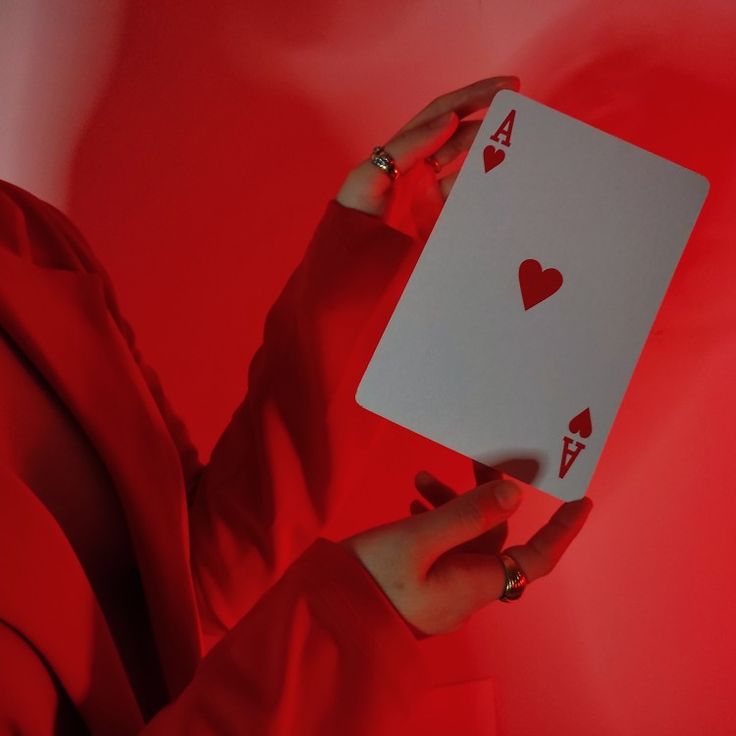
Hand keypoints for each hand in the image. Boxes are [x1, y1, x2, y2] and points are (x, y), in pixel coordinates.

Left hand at [336, 75, 519, 241]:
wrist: (349, 261)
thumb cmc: (354, 212)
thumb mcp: (371, 174)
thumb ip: (409, 147)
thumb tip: (450, 120)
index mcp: (407, 148)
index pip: (445, 113)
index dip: (474, 97)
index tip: (507, 85)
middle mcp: (424, 165)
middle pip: (464, 135)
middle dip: (492, 121)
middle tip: (522, 113)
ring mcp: (436, 192)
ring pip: (471, 166)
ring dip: (492, 155)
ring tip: (517, 147)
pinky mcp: (443, 218)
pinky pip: (469, 198)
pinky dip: (486, 189)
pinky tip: (502, 183)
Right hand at [340, 473, 591, 636]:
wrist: (329, 617)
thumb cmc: (373, 578)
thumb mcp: (418, 540)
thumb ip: (465, 515)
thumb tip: (513, 496)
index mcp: (475, 581)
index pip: (536, 558)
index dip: (562, 531)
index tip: (581, 501)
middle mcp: (467, 588)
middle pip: (494, 537)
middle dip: (486, 496)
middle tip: (474, 460)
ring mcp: (445, 589)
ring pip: (465, 538)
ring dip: (451, 505)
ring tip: (420, 480)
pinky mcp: (425, 585)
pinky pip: (444, 548)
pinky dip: (437, 521)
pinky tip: (415, 504)